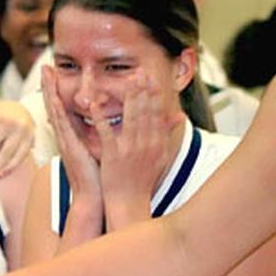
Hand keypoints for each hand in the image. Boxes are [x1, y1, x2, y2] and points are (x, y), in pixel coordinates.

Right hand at [42, 65, 101, 202]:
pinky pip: (63, 128)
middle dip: (49, 85)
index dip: (57, 90)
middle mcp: (66, 136)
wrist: (94, 197)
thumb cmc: (98, 176)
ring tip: (46, 75)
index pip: (62, 107)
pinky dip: (58, 113)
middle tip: (45, 66)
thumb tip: (104, 124)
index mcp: (72, 136)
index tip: (55, 73)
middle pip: (54, 105)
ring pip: (55, 112)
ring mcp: (66, 142)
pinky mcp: (70, 148)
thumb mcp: (97, 150)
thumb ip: (98, 135)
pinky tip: (54, 100)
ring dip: (50, 93)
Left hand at [95, 73, 181, 223]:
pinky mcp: (113, 155)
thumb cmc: (143, 181)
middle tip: (141, 72)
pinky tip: (95, 103)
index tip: (152, 79)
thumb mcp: (161, 157)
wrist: (129, 203)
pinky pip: (106, 132)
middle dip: (144, 91)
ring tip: (127, 81)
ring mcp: (129, 149)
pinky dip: (101, 116)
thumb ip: (167, 134)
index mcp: (156, 143)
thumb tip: (180, 116)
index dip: (155, 95)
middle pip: (146, 112)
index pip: (157, 114)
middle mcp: (146, 144)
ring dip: (129, 98)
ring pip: (131, 118)